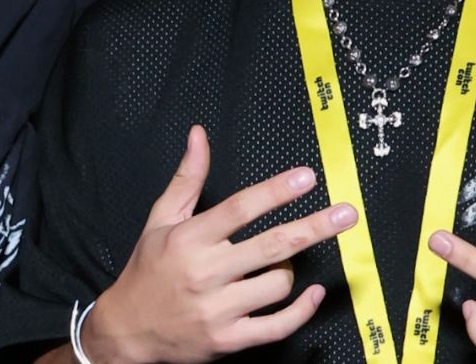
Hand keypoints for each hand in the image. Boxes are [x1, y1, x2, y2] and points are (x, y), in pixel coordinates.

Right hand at [81, 125, 353, 363]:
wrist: (128, 331)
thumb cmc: (148, 270)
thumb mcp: (160, 219)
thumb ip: (187, 178)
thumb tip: (199, 135)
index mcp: (188, 239)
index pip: (239, 209)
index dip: (275, 192)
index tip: (306, 177)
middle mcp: (204, 273)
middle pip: (271, 247)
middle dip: (314, 227)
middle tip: (347, 214)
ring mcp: (218, 310)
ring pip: (278, 284)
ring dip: (288, 271)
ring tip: (276, 264)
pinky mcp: (228, 340)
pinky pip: (278, 325)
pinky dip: (301, 311)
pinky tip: (312, 294)